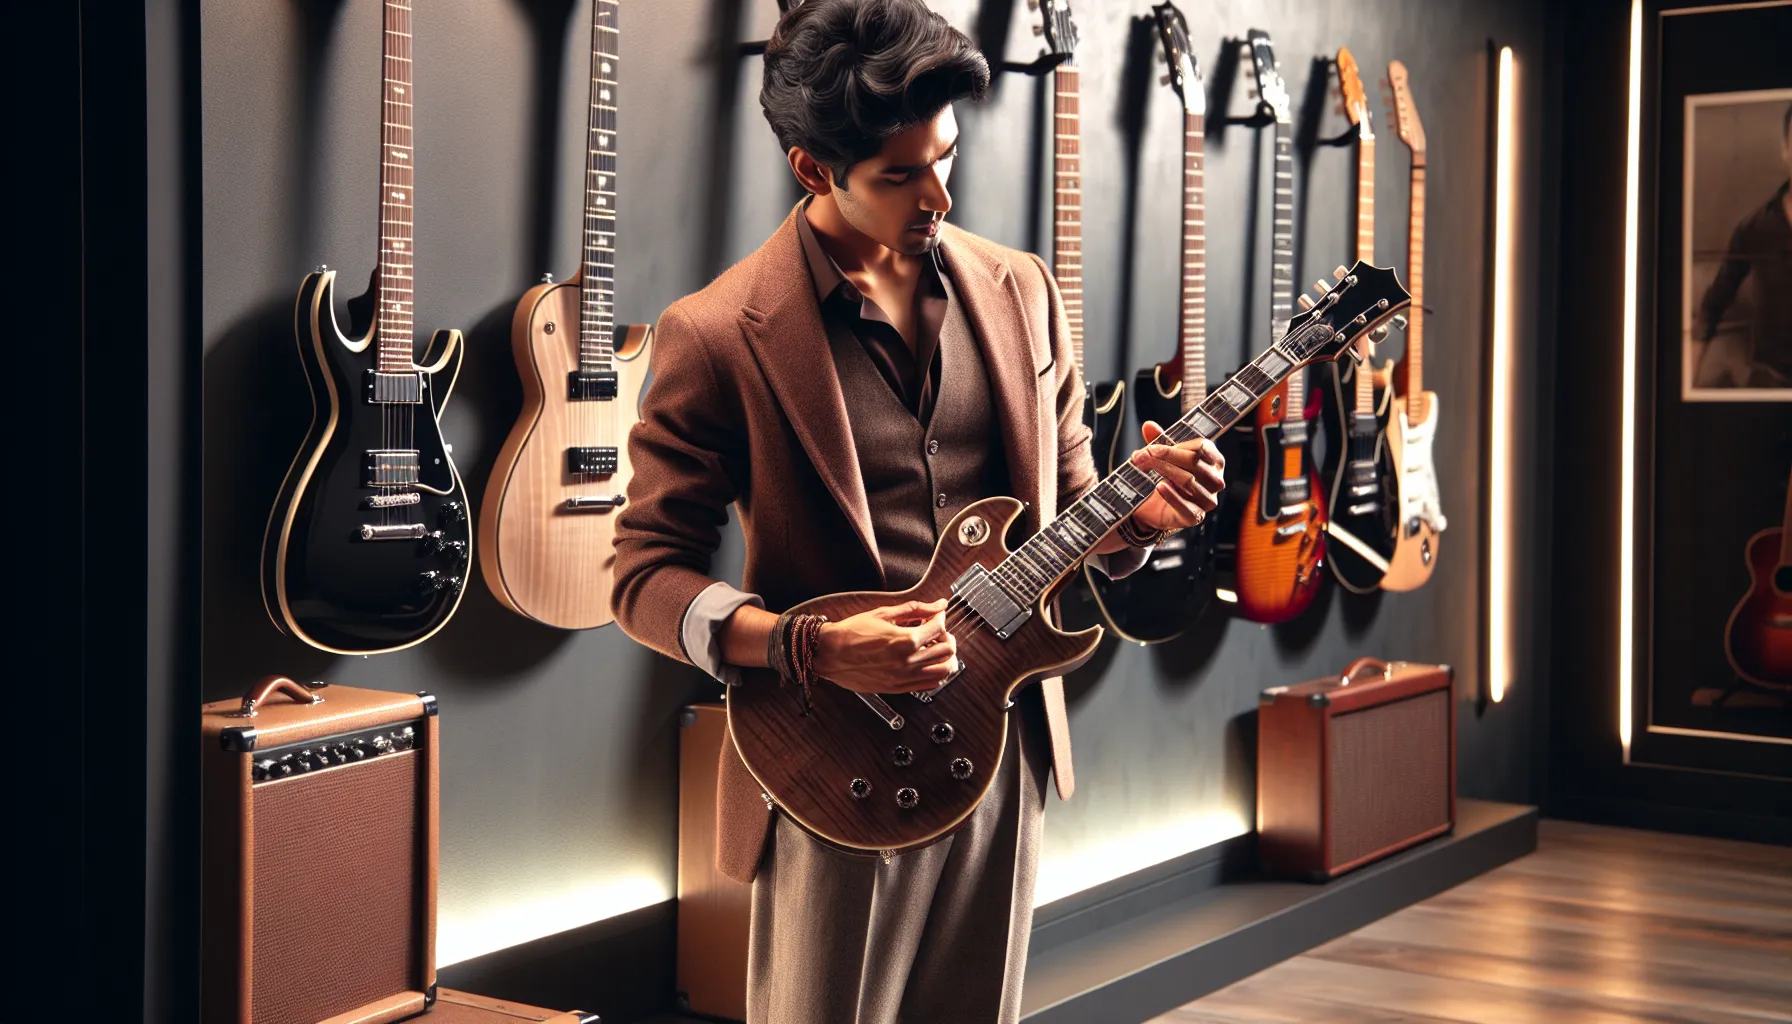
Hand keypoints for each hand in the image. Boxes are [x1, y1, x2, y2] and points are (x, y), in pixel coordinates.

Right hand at [812, 598, 958, 694]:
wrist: (830, 653)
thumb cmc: (851, 633)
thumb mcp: (884, 614)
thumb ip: (915, 609)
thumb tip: (937, 604)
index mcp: (905, 641)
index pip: (939, 627)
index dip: (940, 617)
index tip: (936, 614)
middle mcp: (908, 662)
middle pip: (947, 650)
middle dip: (946, 636)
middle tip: (936, 631)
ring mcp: (904, 678)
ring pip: (944, 671)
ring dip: (945, 657)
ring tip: (934, 648)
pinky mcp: (898, 688)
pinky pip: (929, 684)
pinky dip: (935, 673)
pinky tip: (926, 663)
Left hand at [1125, 422, 1225, 532]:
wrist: (1154, 508)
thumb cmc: (1165, 477)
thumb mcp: (1162, 456)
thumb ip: (1158, 440)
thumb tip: (1148, 425)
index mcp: (1214, 461)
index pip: (1202, 447)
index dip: (1176, 445)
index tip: (1152, 446)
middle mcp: (1216, 480)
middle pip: (1194, 462)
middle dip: (1165, 456)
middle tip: (1142, 455)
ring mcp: (1208, 500)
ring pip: (1188, 481)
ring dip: (1164, 471)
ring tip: (1145, 467)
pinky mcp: (1196, 517)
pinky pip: (1187, 507)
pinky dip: (1172, 496)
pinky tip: (1159, 486)